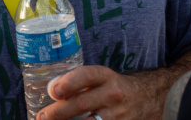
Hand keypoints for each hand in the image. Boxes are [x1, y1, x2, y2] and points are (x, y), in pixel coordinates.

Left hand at [37, 65, 153, 119]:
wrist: (147, 97)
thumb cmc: (115, 87)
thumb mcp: (102, 78)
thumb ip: (81, 83)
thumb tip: (50, 91)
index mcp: (105, 77)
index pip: (86, 76)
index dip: (69, 83)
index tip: (54, 92)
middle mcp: (112, 94)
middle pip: (81, 103)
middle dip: (58, 112)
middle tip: (42, 116)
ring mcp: (117, 115)